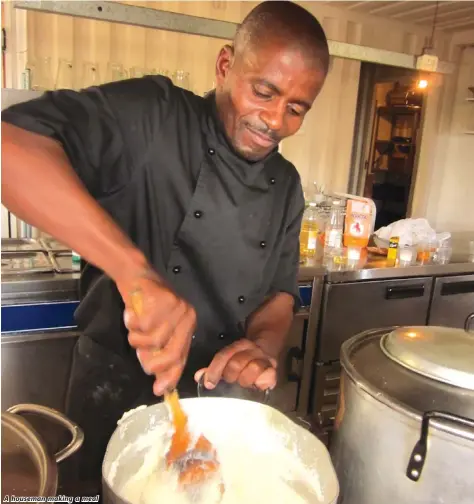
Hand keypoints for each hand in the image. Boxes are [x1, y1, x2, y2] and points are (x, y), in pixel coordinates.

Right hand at [119, 272, 195, 395]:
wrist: (136, 276)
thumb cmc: (146, 307)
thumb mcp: (155, 333)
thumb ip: (159, 354)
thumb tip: (161, 385)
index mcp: (189, 326)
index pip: (182, 356)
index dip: (171, 375)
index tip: (158, 390)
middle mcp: (187, 316)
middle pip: (171, 354)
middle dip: (152, 362)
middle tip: (140, 355)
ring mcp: (176, 308)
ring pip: (153, 341)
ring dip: (136, 338)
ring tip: (133, 327)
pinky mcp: (162, 300)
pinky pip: (143, 325)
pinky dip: (132, 323)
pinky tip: (131, 314)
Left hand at [194, 339, 276, 390]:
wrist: (267, 348)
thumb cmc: (243, 359)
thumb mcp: (229, 360)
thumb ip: (213, 368)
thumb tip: (199, 377)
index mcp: (238, 346)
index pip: (224, 356)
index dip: (215, 370)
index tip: (209, 384)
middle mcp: (252, 349)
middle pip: (236, 363)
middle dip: (230, 375)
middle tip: (230, 382)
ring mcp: (264, 359)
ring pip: (253, 368)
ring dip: (245, 379)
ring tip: (243, 385)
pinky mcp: (274, 371)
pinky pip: (268, 377)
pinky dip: (261, 383)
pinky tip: (257, 387)